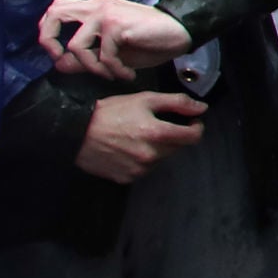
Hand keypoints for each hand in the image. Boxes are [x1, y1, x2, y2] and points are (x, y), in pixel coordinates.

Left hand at [40, 0, 192, 76]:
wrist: (182, 31)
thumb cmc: (151, 40)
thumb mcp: (113, 52)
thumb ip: (87, 56)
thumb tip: (60, 64)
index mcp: (95, 8)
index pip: (56, 10)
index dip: (48, 33)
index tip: (60, 55)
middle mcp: (97, 6)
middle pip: (54, 14)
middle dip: (50, 42)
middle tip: (64, 60)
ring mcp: (106, 14)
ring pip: (75, 45)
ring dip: (92, 68)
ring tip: (111, 74)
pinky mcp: (118, 25)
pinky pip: (103, 56)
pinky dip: (114, 71)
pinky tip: (128, 73)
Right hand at [76, 90, 206, 183]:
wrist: (76, 132)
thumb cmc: (111, 112)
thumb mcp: (144, 99)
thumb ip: (176, 102)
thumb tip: (202, 109)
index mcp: (158, 134)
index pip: (193, 137)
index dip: (196, 127)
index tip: (191, 121)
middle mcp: (151, 156)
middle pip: (176, 147)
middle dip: (173, 135)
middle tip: (156, 124)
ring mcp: (139, 170)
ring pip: (160, 158)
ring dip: (157, 148)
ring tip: (137, 136)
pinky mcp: (126, 178)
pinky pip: (144, 169)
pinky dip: (141, 159)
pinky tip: (128, 148)